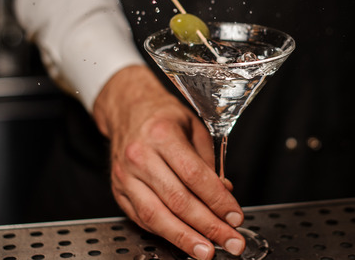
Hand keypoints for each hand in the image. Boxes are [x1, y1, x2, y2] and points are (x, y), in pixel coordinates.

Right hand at [93, 65, 245, 259]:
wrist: (127, 109)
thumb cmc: (162, 117)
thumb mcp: (194, 127)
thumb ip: (209, 162)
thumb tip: (224, 193)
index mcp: (162, 135)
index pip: (194, 175)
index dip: (217, 201)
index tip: (235, 217)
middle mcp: (140, 156)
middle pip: (178, 200)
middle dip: (208, 226)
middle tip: (231, 241)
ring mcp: (126, 176)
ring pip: (157, 216)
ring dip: (185, 238)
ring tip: (207, 251)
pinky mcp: (118, 192)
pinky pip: (143, 219)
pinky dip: (165, 233)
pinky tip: (184, 240)